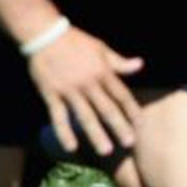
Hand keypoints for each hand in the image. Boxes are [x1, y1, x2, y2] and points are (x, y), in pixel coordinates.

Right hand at [26, 26, 143, 156]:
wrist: (46, 36)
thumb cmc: (76, 42)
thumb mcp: (101, 48)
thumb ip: (119, 62)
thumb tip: (140, 64)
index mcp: (102, 71)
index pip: (121, 94)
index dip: (132, 109)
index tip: (141, 124)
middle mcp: (88, 83)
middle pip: (106, 108)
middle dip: (119, 126)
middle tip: (130, 143)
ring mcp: (69, 90)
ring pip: (85, 116)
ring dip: (96, 134)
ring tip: (106, 150)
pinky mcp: (51, 95)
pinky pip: (59, 117)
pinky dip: (64, 133)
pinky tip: (71, 148)